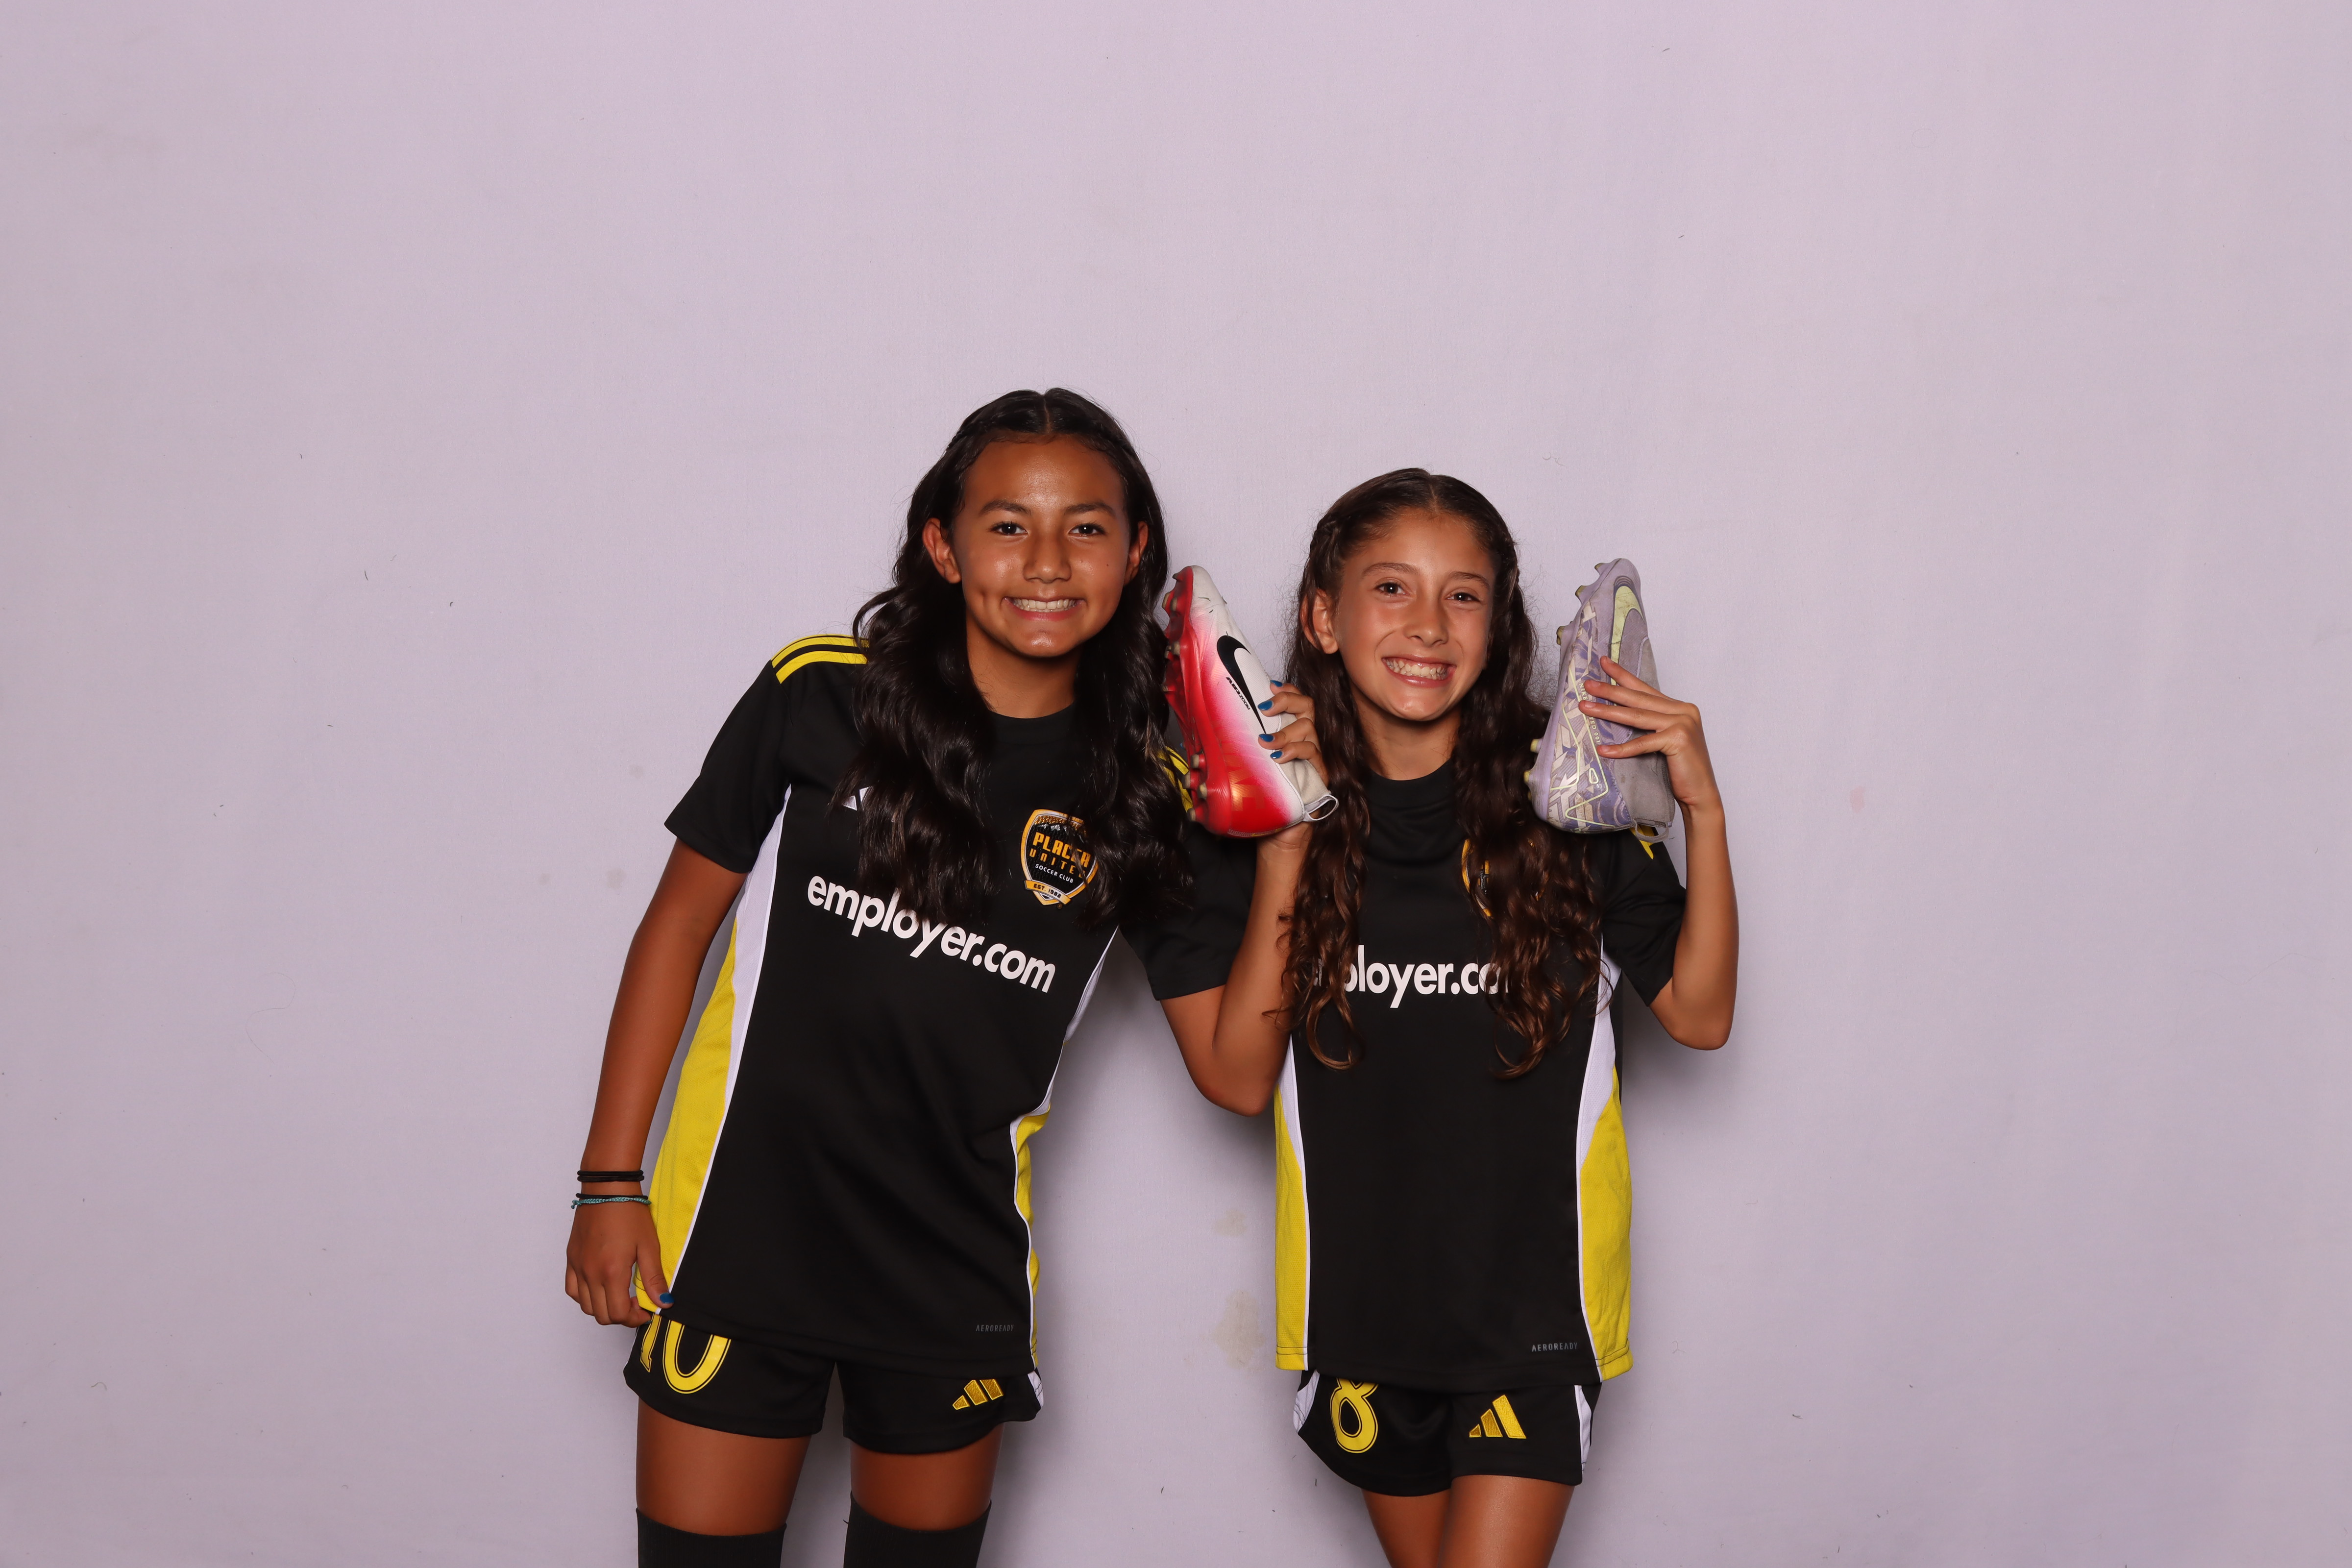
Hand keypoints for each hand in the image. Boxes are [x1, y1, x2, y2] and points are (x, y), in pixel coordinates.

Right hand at [565, 1199, 668, 1326]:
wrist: (608, 1190)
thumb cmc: (630, 1213)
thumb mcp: (649, 1246)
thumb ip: (654, 1279)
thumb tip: (663, 1303)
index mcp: (612, 1272)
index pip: (619, 1314)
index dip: (635, 1318)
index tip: (646, 1310)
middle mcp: (591, 1273)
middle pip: (602, 1315)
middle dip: (621, 1316)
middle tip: (635, 1305)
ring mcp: (578, 1267)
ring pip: (585, 1306)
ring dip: (603, 1308)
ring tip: (619, 1295)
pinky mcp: (571, 1259)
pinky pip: (572, 1290)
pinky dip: (585, 1297)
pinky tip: (600, 1287)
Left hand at [1259, 680, 1323, 850]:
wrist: (1279, 831)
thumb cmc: (1265, 796)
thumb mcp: (1250, 766)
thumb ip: (1242, 747)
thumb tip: (1212, 734)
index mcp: (1290, 734)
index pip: (1296, 701)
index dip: (1286, 690)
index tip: (1268, 687)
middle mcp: (1305, 740)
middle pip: (1307, 706)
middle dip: (1287, 700)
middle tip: (1265, 708)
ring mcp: (1314, 757)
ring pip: (1308, 727)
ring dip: (1285, 731)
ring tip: (1266, 743)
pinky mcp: (1319, 774)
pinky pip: (1312, 753)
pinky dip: (1294, 751)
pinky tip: (1279, 758)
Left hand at [1580, 657, 1721, 813]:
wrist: (1700, 793)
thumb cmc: (1680, 769)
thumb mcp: (1665, 739)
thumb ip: (1651, 723)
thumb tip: (1619, 713)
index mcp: (1680, 707)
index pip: (1645, 689)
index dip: (1623, 676)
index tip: (1604, 662)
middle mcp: (1683, 710)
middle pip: (1638, 698)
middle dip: (1610, 689)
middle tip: (1587, 683)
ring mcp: (1682, 723)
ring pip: (1637, 716)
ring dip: (1608, 711)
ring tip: (1585, 707)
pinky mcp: (1678, 740)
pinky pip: (1642, 743)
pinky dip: (1622, 748)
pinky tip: (1603, 749)